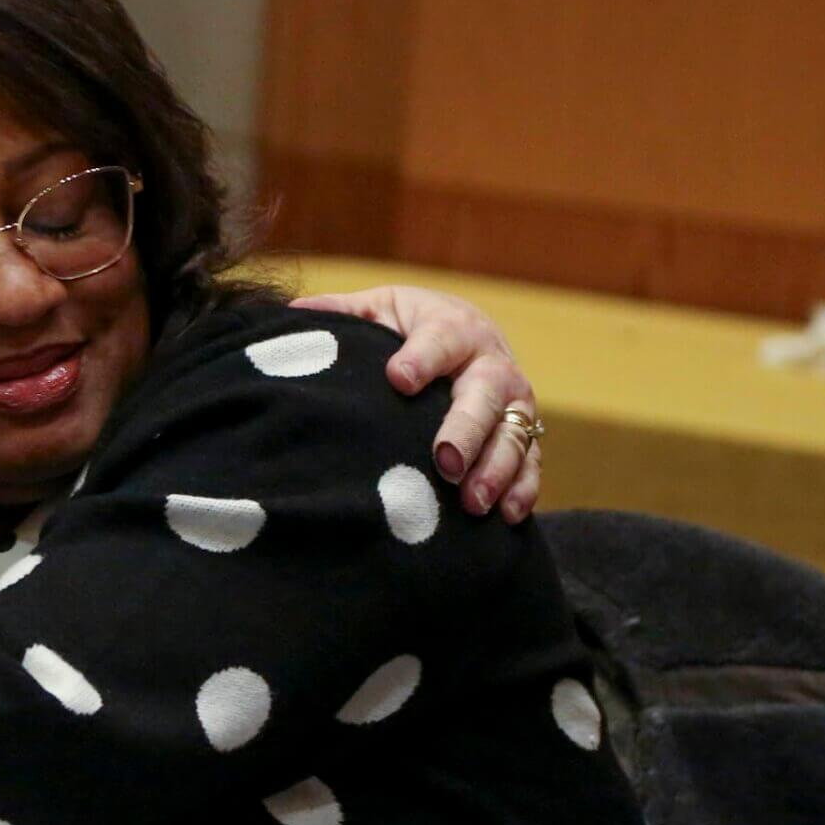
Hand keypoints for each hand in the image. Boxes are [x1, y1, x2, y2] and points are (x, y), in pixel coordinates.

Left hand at [294, 285, 541, 521]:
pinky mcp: (524, 433)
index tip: (398, 378)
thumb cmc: (413, 326)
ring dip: (495, 469)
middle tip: (445, 461)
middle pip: (484, 395)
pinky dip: (522, 489)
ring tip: (472, 501)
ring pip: (512, 434)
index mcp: (452, 328)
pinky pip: (531, 462)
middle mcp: (490, 364)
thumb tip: (292, 312)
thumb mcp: (381, 309)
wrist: (474, 335)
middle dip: (466, 429)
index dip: (421, 357)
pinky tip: (504, 515)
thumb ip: (344, 312)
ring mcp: (513, 401)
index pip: (439, 339)